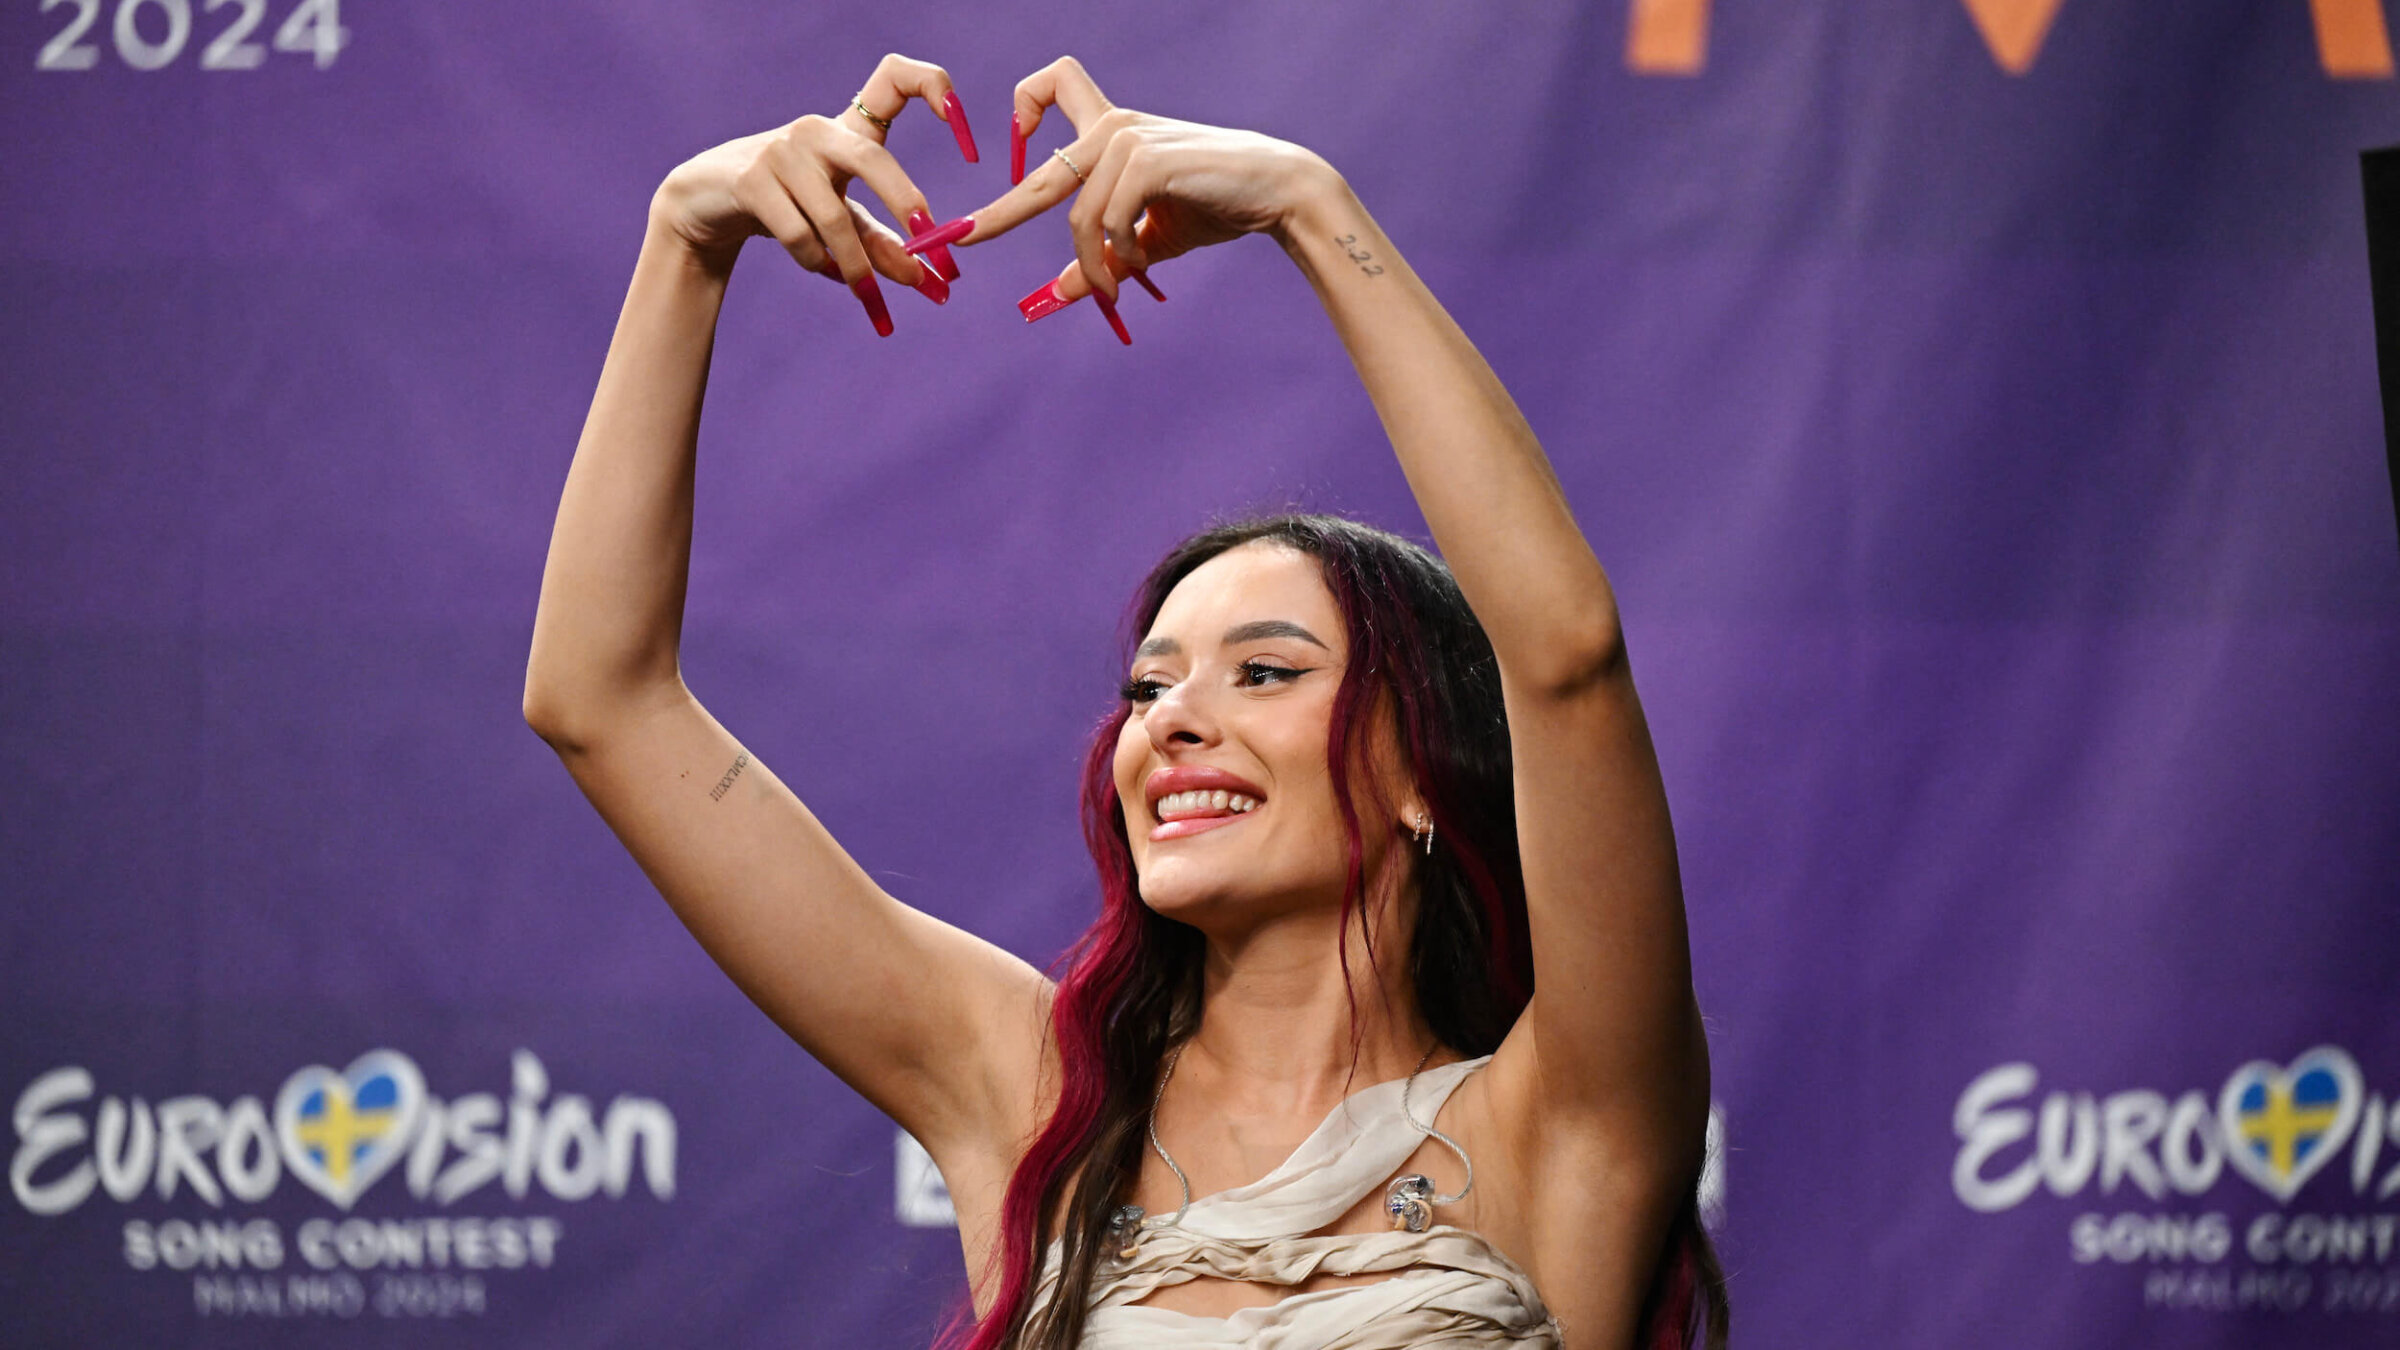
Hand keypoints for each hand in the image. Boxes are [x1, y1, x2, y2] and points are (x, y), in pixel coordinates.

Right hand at [649, 53, 978, 332]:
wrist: (707, 205)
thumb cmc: (787, 206)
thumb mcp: (841, 221)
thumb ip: (885, 246)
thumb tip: (934, 284)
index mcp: (847, 129)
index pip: (894, 79)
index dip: (933, 86)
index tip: (959, 116)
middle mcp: (817, 130)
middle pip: (873, 159)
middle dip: (904, 202)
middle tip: (928, 240)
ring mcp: (781, 151)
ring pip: (834, 219)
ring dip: (856, 266)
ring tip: (868, 296)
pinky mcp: (751, 180)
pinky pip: (799, 235)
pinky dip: (817, 263)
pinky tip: (824, 271)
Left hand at [924, 56, 1342, 307]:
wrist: (1274, 191)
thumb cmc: (1213, 206)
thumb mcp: (1147, 237)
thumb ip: (1103, 257)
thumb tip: (1058, 294)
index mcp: (1109, 127)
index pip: (1052, 85)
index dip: (1024, 106)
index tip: (1011, 145)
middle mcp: (1112, 124)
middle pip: (1040, 173)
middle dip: (1000, 214)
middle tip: (961, 241)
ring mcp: (1128, 138)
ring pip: (1078, 215)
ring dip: (1092, 263)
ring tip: (1113, 292)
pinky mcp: (1147, 159)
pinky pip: (1109, 221)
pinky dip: (1119, 255)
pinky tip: (1137, 268)